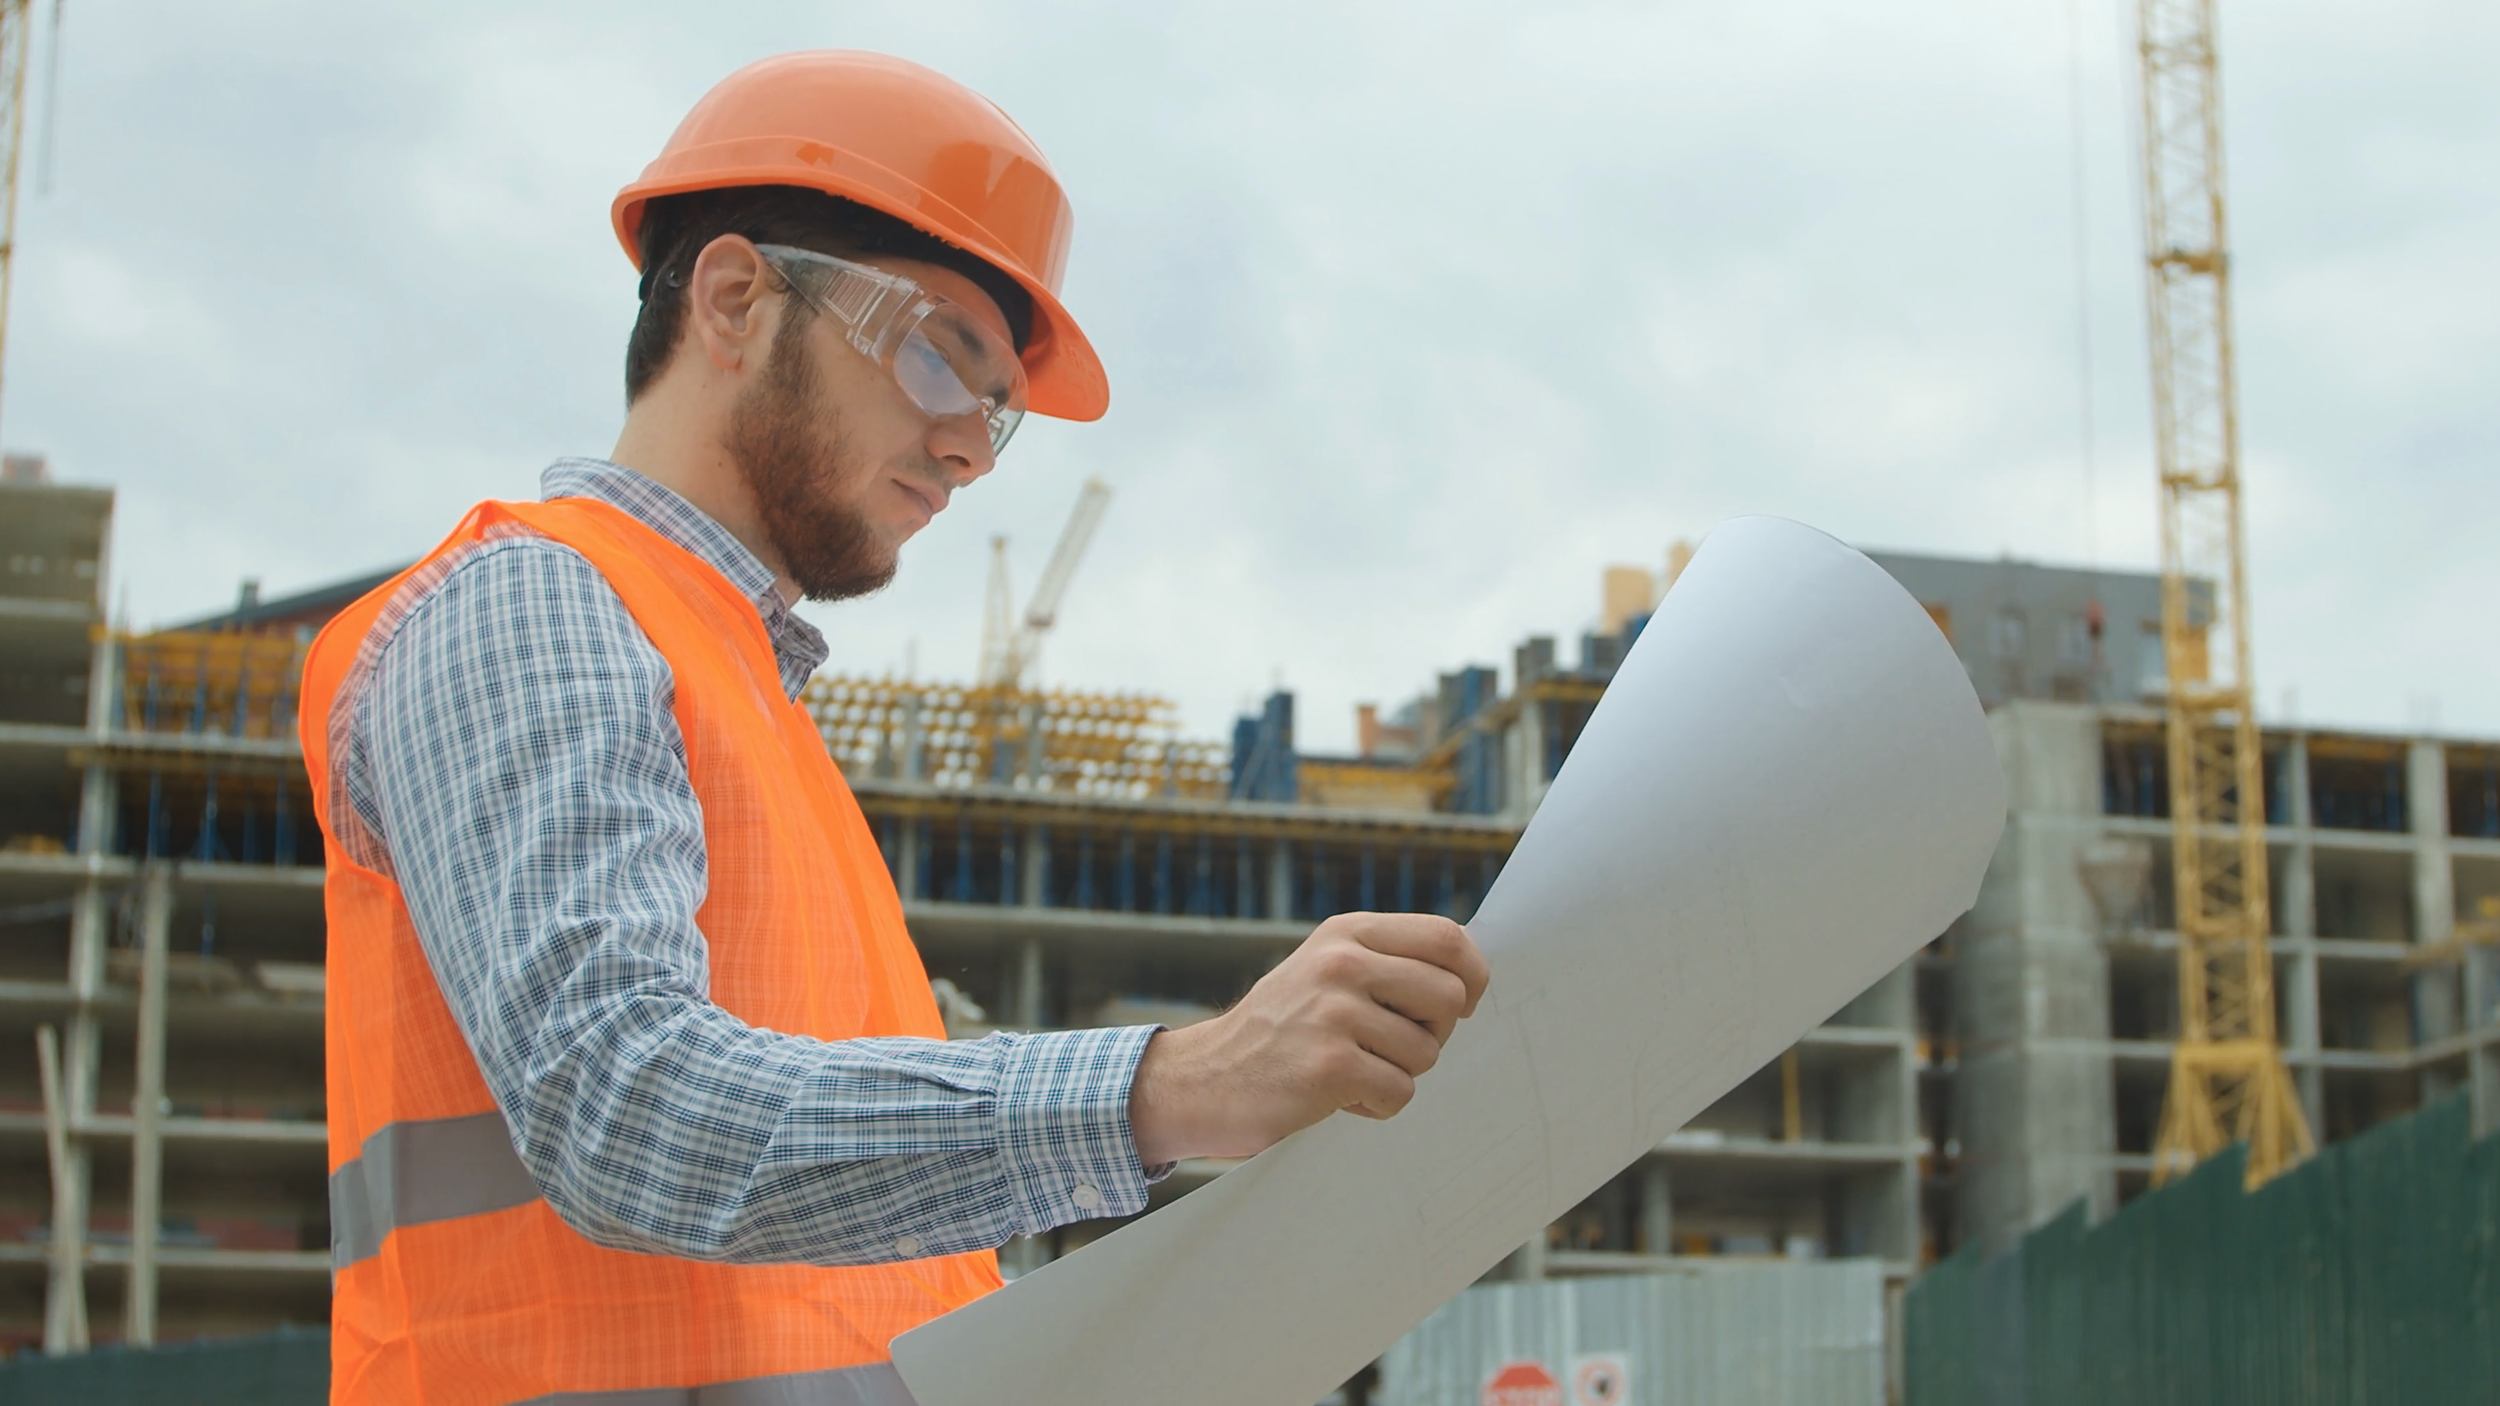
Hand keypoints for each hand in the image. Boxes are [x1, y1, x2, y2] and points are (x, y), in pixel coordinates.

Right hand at [1127, 912, 1489, 1164]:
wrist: (1207, 1077)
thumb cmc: (1283, 1030)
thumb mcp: (1328, 971)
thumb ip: (1389, 962)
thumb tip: (1470, 976)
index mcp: (1347, 933)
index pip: (1447, 938)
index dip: (1472, 975)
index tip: (1462, 1004)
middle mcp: (1341, 963)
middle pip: (1450, 996)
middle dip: (1434, 1033)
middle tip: (1390, 1046)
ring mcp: (1334, 1013)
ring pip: (1427, 1052)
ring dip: (1398, 1074)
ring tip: (1350, 1069)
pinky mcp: (1330, 1066)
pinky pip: (1399, 1093)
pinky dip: (1376, 1106)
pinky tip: (1337, 1096)